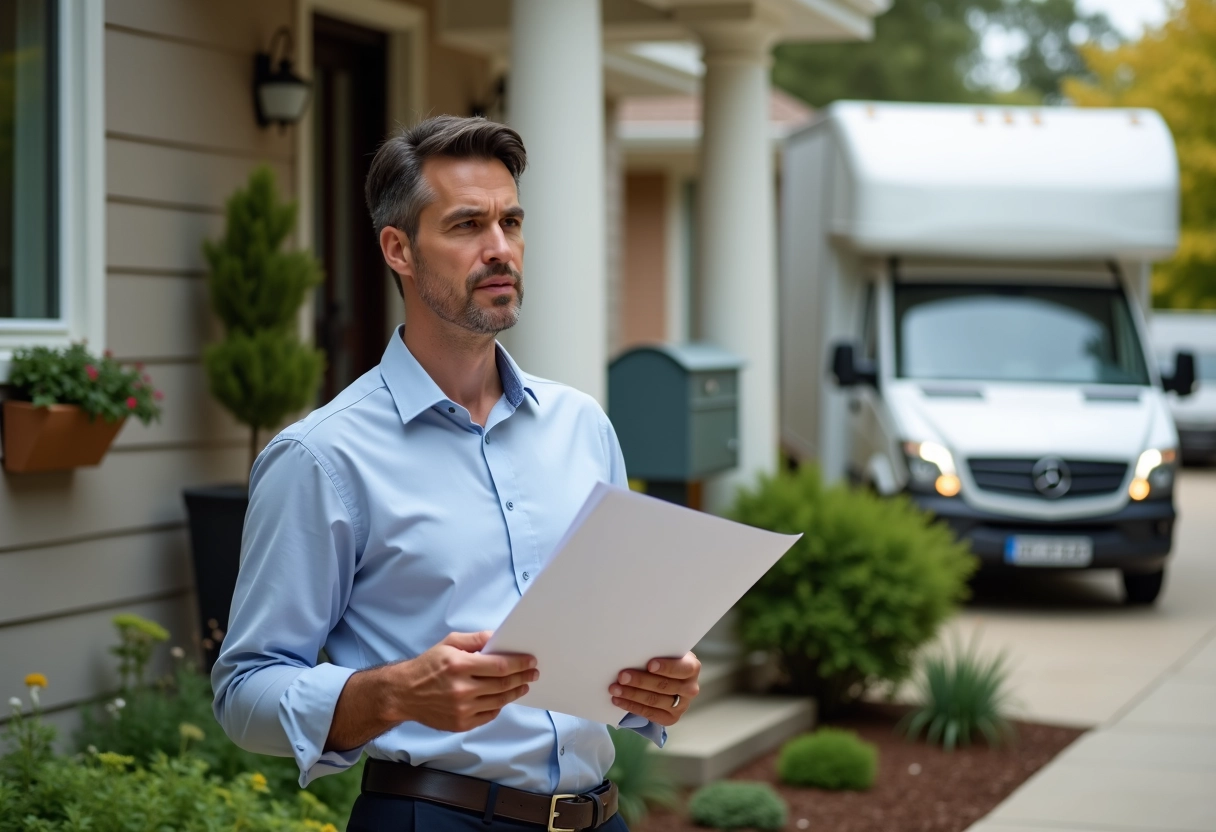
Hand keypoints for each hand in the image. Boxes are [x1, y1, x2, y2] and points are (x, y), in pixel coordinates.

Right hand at [386, 631, 537, 732]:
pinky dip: (499, 706)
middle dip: (522, 677)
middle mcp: (461, 689)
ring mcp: (462, 709)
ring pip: (499, 701)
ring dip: (515, 693)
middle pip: (503, 684)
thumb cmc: (428, 666)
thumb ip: (475, 639)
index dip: (519, 664)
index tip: (530, 661)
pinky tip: (504, 698)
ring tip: (523, 685)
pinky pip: (489, 715)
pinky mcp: (461, 724)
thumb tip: (498, 637)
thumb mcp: (449, 643)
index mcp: (459, 665)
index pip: (499, 666)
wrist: (404, 694)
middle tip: (533, 673)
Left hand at [608, 652, 700, 726]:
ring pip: (654, 700)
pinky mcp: (671, 718)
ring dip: (631, 694)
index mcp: (692, 668)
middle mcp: (690, 688)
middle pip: (663, 686)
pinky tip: (618, 700)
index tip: (650, 665)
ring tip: (614, 689)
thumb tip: (635, 653)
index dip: (666, 667)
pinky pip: (649, 713)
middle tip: (622, 676)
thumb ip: (657, 653)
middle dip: (640, 681)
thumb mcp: (667, 653)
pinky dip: (631, 706)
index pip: (682, 668)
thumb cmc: (665, 660)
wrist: (671, 679)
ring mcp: (682, 706)